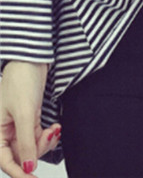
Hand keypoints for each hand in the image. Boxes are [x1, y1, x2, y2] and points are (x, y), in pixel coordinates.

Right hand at [0, 62, 58, 177]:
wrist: (33, 59)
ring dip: (44, 142)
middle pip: (20, 155)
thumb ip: (27, 141)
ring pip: (31, 147)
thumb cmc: (21, 81)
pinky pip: (37, 136)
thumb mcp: (25, 112)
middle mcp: (4, 132)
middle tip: (51, 136)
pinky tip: (55, 128)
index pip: (5, 161)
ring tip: (55, 129)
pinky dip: (47, 135)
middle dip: (37, 151)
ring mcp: (18, 126)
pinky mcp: (30, 118)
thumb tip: (28, 167)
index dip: (19, 172)